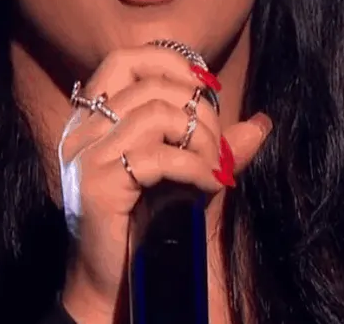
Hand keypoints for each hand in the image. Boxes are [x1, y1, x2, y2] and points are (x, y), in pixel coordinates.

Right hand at [58, 46, 272, 323]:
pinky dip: (196, 167)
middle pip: (150, 84)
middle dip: (199, 111)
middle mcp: (82, 130)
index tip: (207, 91)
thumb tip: (262, 123)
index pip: (125, 58)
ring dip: (201, 140)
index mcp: (91, 119)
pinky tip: (209, 185)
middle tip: (217, 147)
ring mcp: (85, 156)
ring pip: (157, 114)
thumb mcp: (185, 176)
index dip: (172, 64)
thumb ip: (216, 146)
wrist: (113, 286)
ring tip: (215, 169)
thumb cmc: (146, 226)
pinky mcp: (97, 185)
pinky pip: (160, 157)